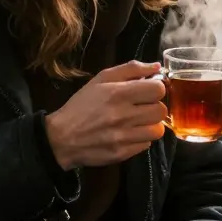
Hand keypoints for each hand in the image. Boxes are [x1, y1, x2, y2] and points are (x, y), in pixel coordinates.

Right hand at [45, 60, 166, 168]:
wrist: (60, 138)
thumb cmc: (82, 105)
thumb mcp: (101, 79)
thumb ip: (131, 69)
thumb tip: (156, 66)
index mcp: (118, 93)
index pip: (158, 89)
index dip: (156, 89)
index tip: (148, 91)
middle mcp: (123, 115)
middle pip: (161, 111)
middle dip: (154, 107)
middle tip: (142, 108)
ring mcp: (123, 137)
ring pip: (157, 130)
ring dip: (150, 125)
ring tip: (137, 122)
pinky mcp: (122, 153)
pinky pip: (146, 145)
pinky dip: (140, 139)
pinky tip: (128, 134)